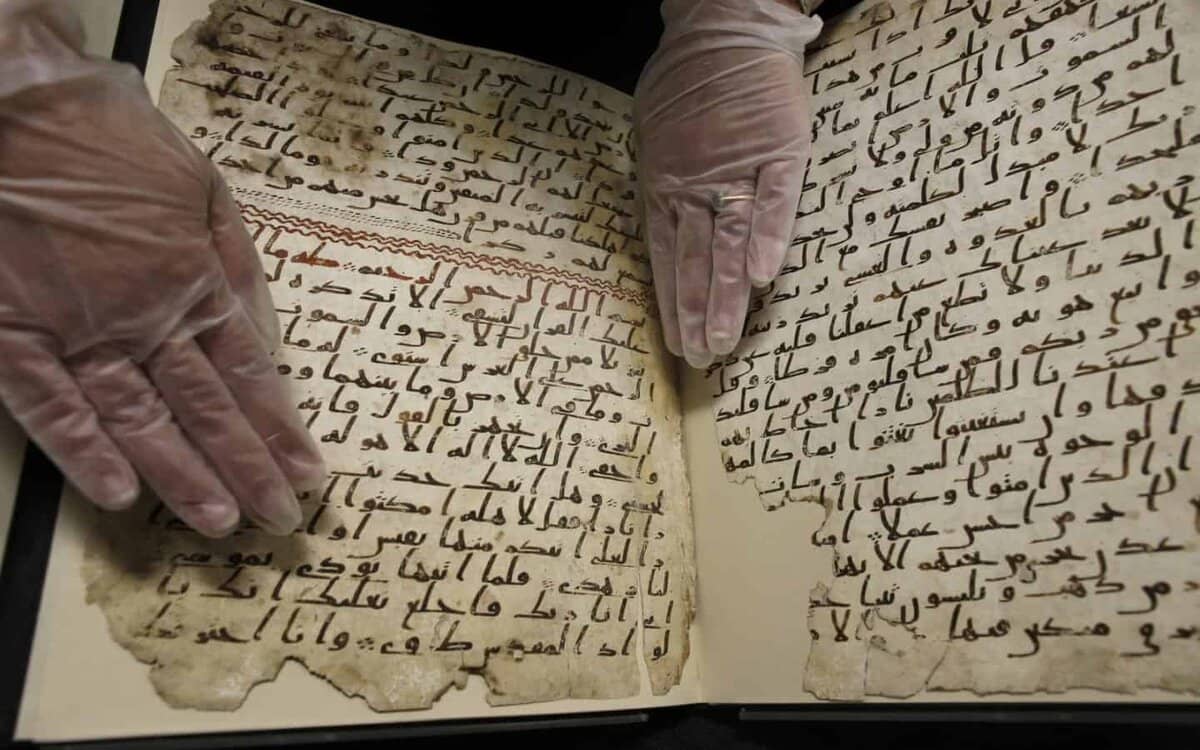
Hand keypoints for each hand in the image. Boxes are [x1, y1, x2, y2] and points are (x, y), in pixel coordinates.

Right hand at [0, 2, 324, 535]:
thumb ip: (236, 264)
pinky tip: (118, 496)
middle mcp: (144, 318)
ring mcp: (77, 330)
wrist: (17, 100)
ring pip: (140, 420)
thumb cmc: (114, 136)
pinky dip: (84, 453)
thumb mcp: (204, 189)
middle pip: (207, 410)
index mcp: (194, 283)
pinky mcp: (10, 333)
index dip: (280, 430)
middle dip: (248, 469)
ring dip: (184, 476)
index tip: (309, 473)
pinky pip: (50, 407)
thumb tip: (266, 333)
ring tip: (221, 523)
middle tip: (280, 519)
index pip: (250, 375)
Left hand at [634, 0, 820, 366]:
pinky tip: (764, 278)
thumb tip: (659, 220)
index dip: (673, 302)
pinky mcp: (779, 151)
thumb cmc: (687, 81)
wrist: (727, 27)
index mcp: (668, 185)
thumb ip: (659, 179)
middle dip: (698, 315)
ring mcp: (740, 170)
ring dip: (727, 296)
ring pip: (731, 244)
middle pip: (699, 262)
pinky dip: (769, 237)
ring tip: (725, 341)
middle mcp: (700, 186)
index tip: (675, 343)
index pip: (670, 257)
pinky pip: (776, 201)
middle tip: (700, 359)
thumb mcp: (652, 131)